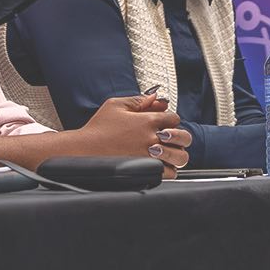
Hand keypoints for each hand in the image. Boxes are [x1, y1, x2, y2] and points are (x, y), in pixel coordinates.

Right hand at [69, 94, 185, 161]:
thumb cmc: (97, 128)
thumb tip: (156, 97)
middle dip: (181, 137)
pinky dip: (168, 170)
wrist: (85, 149)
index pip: (174, 118)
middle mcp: (152, 138)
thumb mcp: (115, 105)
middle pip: (184, 137)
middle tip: (171, 139)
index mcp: (147, 120)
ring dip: (177, 154)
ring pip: (181, 157)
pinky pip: (169, 173)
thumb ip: (138, 100)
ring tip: (167, 153)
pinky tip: (159, 165)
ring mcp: (151, 155)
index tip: (163, 124)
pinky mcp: (146, 170)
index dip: (170, 120)